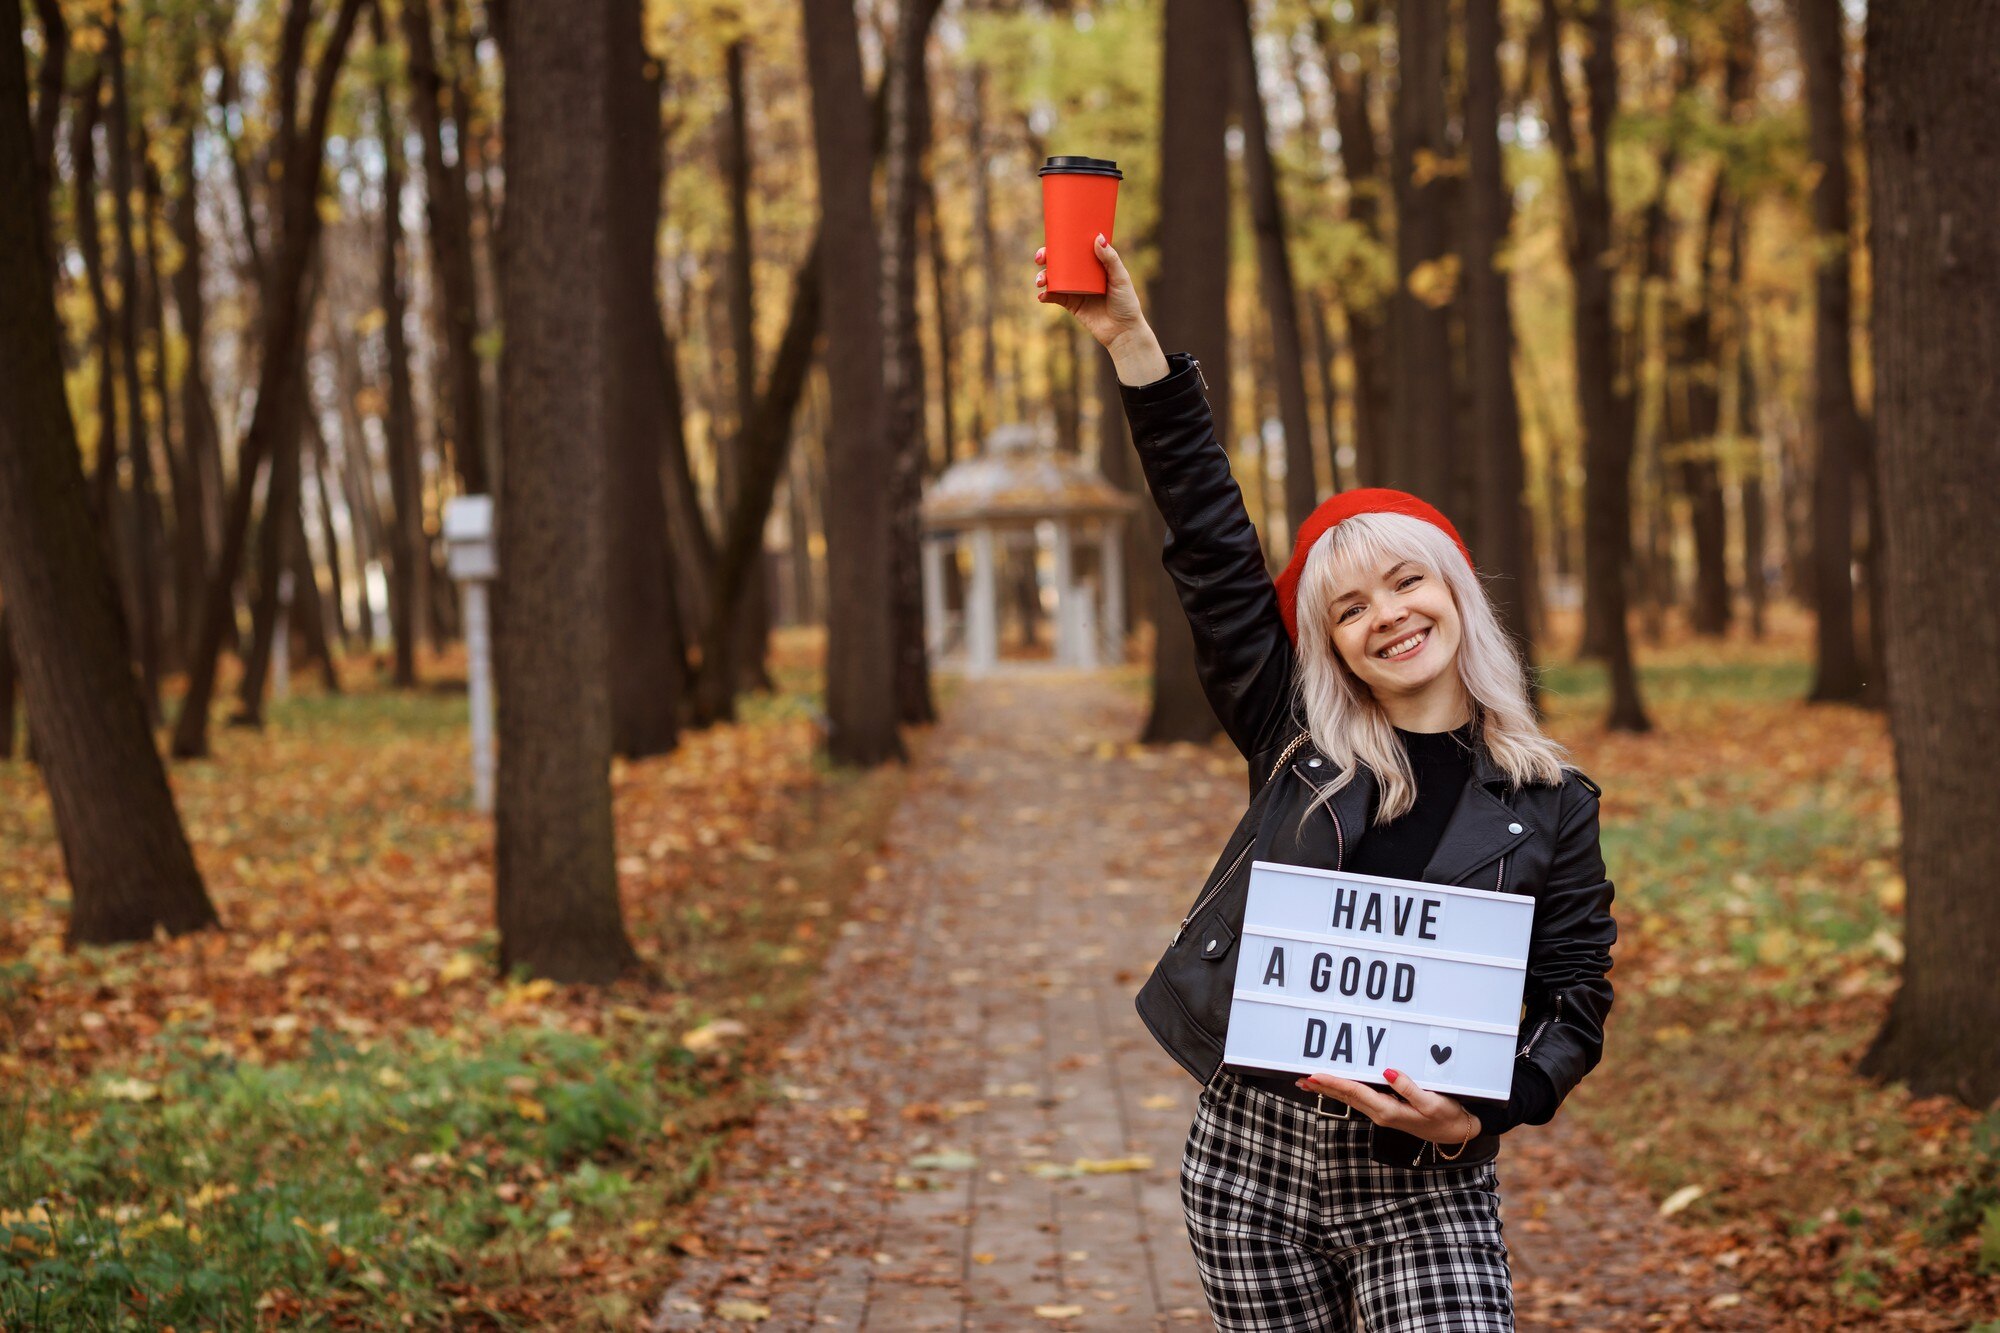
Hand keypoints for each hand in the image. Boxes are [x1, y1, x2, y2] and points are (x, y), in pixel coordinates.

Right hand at [1034, 235, 1151, 354]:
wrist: (1123, 331)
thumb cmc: (1126, 302)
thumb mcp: (1120, 277)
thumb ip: (1110, 259)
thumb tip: (1097, 237)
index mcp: (1094, 264)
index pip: (1075, 249)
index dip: (1061, 243)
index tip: (1051, 241)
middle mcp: (1083, 275)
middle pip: (1060, 262)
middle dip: (1046, 258)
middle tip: (1040, 259)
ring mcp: (1076, 289)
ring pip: (1054, 279)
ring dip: (1043, 277)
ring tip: (1040, 281)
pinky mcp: (1072, 305)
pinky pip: (1055, 297)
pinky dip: (1046, 296)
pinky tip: (1042, 296)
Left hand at [1295, 1068, 1480, 1145]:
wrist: (1457, 1132)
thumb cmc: (1447, 1117)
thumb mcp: (1432, 1103)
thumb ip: (1410, 1088)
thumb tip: (1388, 1072)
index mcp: (1388, 1111)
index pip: (1355, 1092)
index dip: (1333, 1082)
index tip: (1314, 1075)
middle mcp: (1381, 1113)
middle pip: (1346, 1096)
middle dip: (1323, 1087)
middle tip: (1300, 1078)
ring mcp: (1383, 1112)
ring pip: (1350, 1097)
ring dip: (1330, 1088)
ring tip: (1309, 1081)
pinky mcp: (1387, 1109)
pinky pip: (1360, 1097)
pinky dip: (1344, 1089)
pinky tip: (1337, 1085)